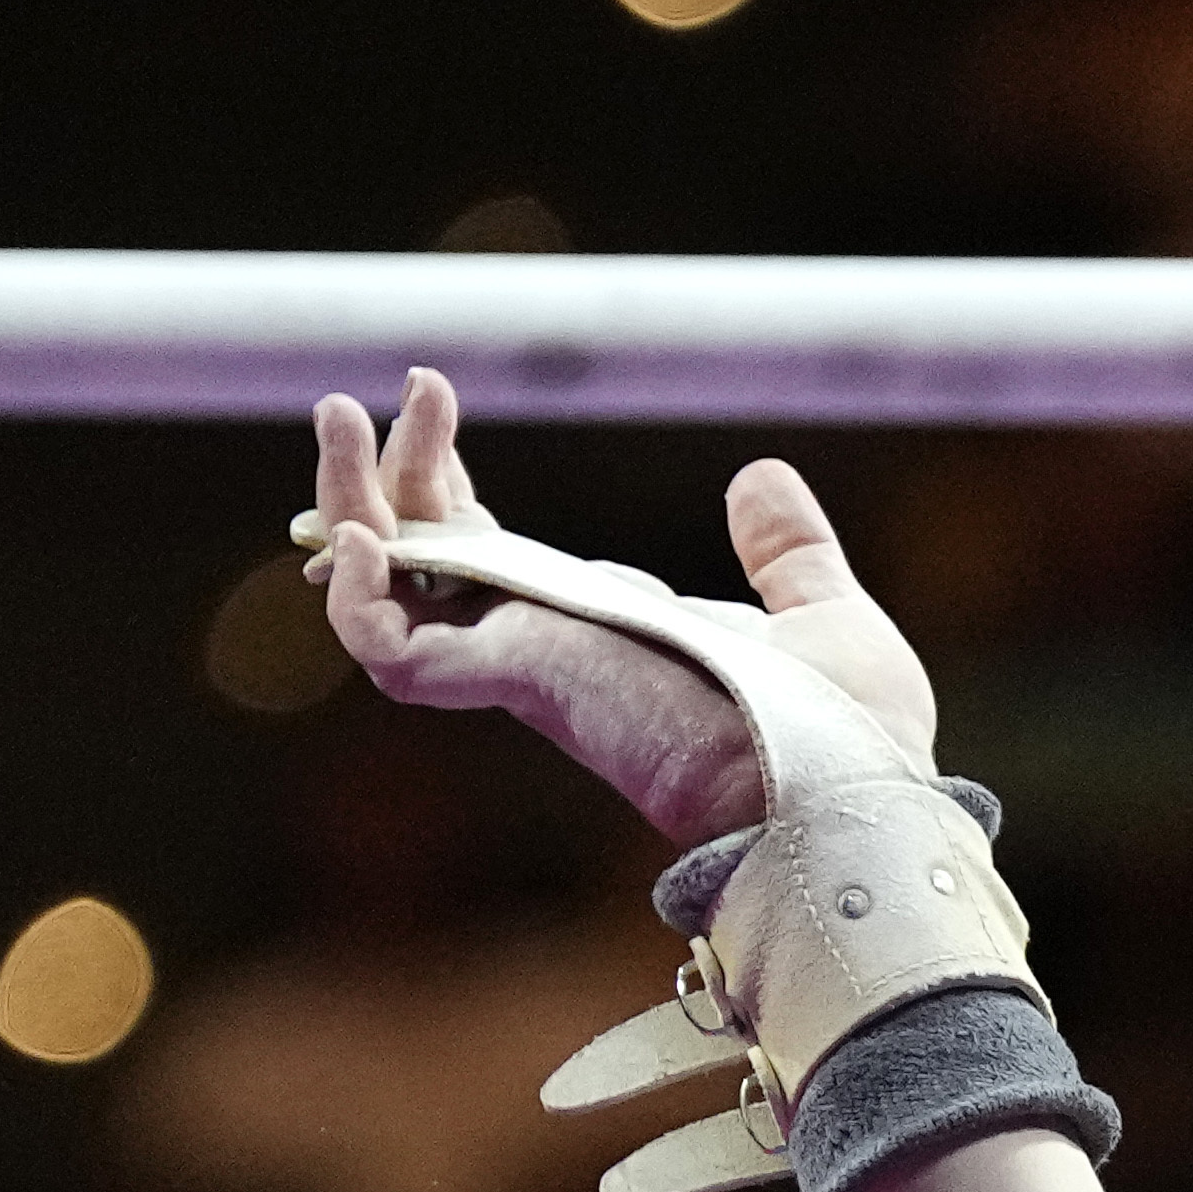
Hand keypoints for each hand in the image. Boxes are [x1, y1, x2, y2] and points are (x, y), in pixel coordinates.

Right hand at [303, 368, 939, 848]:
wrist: (852, 799)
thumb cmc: (853, 745)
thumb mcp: (824, 619)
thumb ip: (787, 553)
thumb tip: (760, 478)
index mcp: (605, 632)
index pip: (489, 554)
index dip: (444, 481)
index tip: (435, 392)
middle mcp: (553, 650)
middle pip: (426, 558)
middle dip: (383, 474)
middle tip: (369, 396)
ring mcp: (533, 666)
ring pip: (391, 595)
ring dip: (348, 505)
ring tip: (338, 416)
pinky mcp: (525, 685)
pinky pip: (398, 654)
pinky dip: (361, 602)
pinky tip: (357, 536)